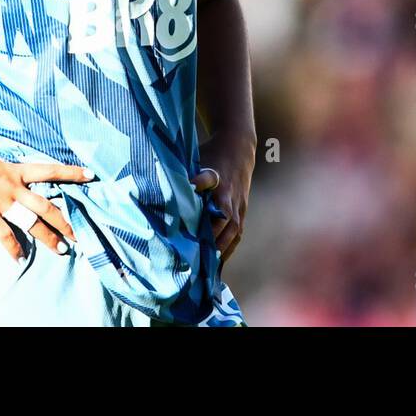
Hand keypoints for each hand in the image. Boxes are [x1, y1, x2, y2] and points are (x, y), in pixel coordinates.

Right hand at [0, 140, 95, 259]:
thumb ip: (3, 177)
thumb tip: (6, 186)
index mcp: (17, 170)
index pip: (51, 170)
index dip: (72, 172)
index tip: (91, 175)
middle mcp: (15, 186)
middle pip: (48, 205)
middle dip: (65, 221)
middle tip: (80, 235)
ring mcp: (1, 200)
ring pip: (33, 221)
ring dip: (48, 237)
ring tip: (63, 250)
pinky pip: (4, 233)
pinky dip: (13, 248)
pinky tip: (19, 258)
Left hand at [190, 130, 255, 267]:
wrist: (238, 147)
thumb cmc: (212, 154)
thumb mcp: (199, 159)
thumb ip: (190, 177)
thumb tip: (173, 189)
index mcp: (220, 188)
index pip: (213, 213)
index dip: (205, 229)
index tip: (193, 242)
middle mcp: (232, 200)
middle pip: (225, 228)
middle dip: (212, 245)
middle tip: (196, 263)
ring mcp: (239, 206)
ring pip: (233, 233)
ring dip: (221, 250)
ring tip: (207, 268)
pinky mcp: (242, 210)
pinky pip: (237, 233)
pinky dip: (228, 247)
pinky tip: (218, 260)